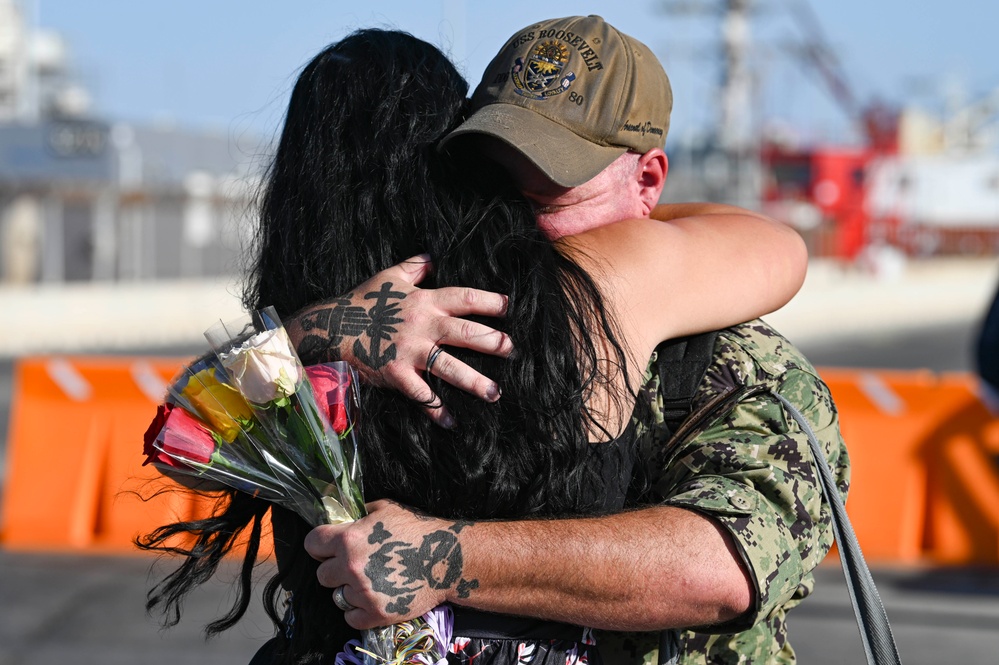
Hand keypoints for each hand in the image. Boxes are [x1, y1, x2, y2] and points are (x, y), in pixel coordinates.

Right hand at [286, 255, 511, 426]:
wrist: (332, 328)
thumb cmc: (362, 301)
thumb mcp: (389, 277)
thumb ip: (414, 267)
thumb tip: (433, 256)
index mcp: (424, 301)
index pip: (464, 298)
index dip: (488, 301)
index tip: (508, 306)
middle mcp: (422, 326)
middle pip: (465, 334)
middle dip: (492, 342)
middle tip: (512, 350)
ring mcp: (410, 351)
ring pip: (449, 368)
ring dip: (475, 382)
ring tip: (495, 393)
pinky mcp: (397, 374)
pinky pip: (421, 394)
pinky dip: (436, 409)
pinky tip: (451, 422)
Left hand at [303, 500, 478, 629]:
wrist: (446, 558)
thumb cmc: (417, 529)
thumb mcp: (385, 508)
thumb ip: (358, 514)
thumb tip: (340, 517)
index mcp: (348, 538)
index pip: (311, 544)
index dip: (321, 545)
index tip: (330, 548)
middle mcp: (350, 567)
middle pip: (322, 574)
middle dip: (336, 570)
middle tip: (355, 566)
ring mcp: (363, 593)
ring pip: (337, 597)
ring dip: (350, 590)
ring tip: (371, 582)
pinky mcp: (376, 613)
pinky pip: (350, 617)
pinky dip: (359, 610)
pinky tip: (374, 598)